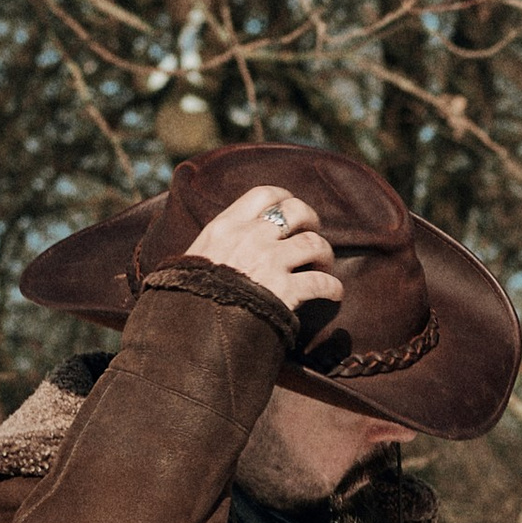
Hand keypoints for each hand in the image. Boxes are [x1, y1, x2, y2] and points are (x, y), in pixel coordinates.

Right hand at [187, 183, 342, 317]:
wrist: (188, 327)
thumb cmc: (187, 297)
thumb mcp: (194, 258)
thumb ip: (217, 245)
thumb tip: (225, 243)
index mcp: (226, 227)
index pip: (263, 194)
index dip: (284, 198)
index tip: (291, 209)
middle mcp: (251, 238)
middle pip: (296, 211)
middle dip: (311, 220)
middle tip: (313, 234)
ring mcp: (270, 262)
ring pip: (314, 244)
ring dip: (325, 254)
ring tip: (324, 266)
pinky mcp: (285, 291)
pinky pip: (322, 283)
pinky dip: (333, 288)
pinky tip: (334, 294)